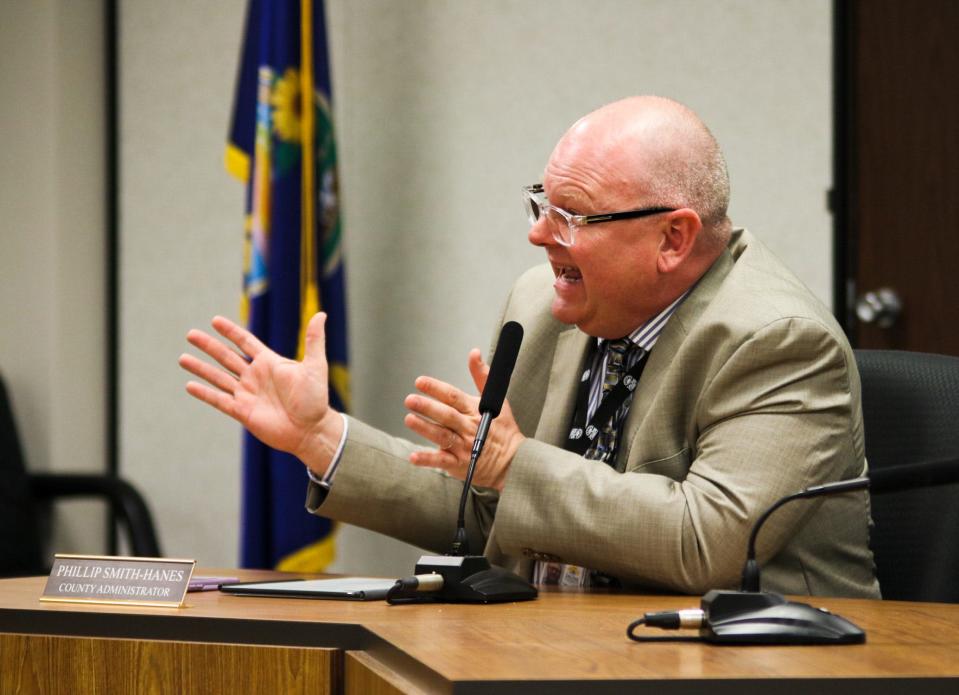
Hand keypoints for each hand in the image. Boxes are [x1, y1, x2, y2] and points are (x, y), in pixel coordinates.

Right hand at [178, 313, 342, 474]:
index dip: (231, 331)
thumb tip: (321, 314)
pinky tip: (189, 385)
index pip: (246, 342)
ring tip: (182, 358)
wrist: (311, 430)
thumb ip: (314, 340)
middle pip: (226, 357)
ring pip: (218, 377)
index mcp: (269, 363)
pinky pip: (219, 400)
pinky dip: (205, 393)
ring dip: (201, 368)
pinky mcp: (243, 412)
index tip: (215, 320)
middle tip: (190, 334)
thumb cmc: (316, 399)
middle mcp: (255, 376)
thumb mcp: (316, 366)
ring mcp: (247, 394)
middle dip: (209, 346)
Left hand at [403, 348, 524, 491]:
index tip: (420, 382)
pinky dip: (427, 459)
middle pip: (446, 415)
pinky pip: (442, 462)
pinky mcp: (460, 465)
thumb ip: (482, 376)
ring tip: (409, 419)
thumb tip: (474, 353)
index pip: (454, 397)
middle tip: (410, 399)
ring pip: (442, 436)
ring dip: (425, 428)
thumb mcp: (496, 400)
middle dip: (428, 407)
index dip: (437, 388)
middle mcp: (468, 428)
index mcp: (475, 411)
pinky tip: (413, 456)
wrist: (512, 461)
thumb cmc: (502, 429)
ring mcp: (464, 447)